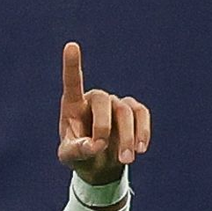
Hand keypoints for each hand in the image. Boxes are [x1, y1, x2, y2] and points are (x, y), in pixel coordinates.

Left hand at [58, 42, 150, 184]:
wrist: (98, 164)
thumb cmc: (78, 157)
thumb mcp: (69, 158)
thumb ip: (77, 151)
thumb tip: (96, 145)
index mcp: (73, 106)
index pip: (73, 83)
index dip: (72, 65)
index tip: (70, 46)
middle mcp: (94, 99)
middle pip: (104, 102)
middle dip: (103, 127)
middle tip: (99, 149)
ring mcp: (115, 103)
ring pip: (125, 112)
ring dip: (126, 137)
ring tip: (125, 160)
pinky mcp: (133, 110)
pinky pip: (142, 115)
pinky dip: (142, 131)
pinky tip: (140, 149)